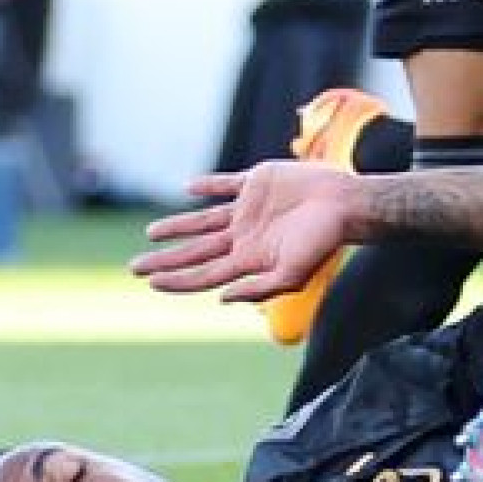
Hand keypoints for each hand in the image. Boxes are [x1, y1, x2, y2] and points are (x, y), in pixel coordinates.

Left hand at [134, 162, 362, 303]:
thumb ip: (258, 288)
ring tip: (152, 233)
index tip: (150, 283)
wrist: (347, 204)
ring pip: (204, 220)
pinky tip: (189, 189)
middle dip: (166, 259)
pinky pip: (225, 185)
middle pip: (196, 251)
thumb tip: (221, 298)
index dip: (176, 279)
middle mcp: (244, 236)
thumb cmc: (324, 241)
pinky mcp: (257, 183)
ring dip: (178, 226)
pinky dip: (207, 186)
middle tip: (135, 267)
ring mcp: (248, 210)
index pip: (204, 274)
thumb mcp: (292, 274)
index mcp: (249, 259)